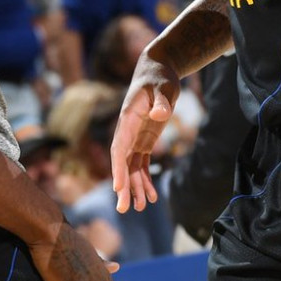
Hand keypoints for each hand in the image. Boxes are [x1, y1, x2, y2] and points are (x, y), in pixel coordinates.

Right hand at [112, 52, 179, 213]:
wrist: (158, 70)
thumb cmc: (159, 77)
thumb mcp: (163, 87)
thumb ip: (161, 102)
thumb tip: (160, 115)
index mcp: (127, 120)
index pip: (119, 148)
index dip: (117, 168)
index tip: (119, 187)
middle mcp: (127, 131)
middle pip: (122, 163)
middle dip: (123, 186)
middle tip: (124, 209)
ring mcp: (135, 137)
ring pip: (131, 167)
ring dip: (135, 187)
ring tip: (143, 207)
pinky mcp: (144, 139)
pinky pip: (141, 163)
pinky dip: (145, 179)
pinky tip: (151, 196)